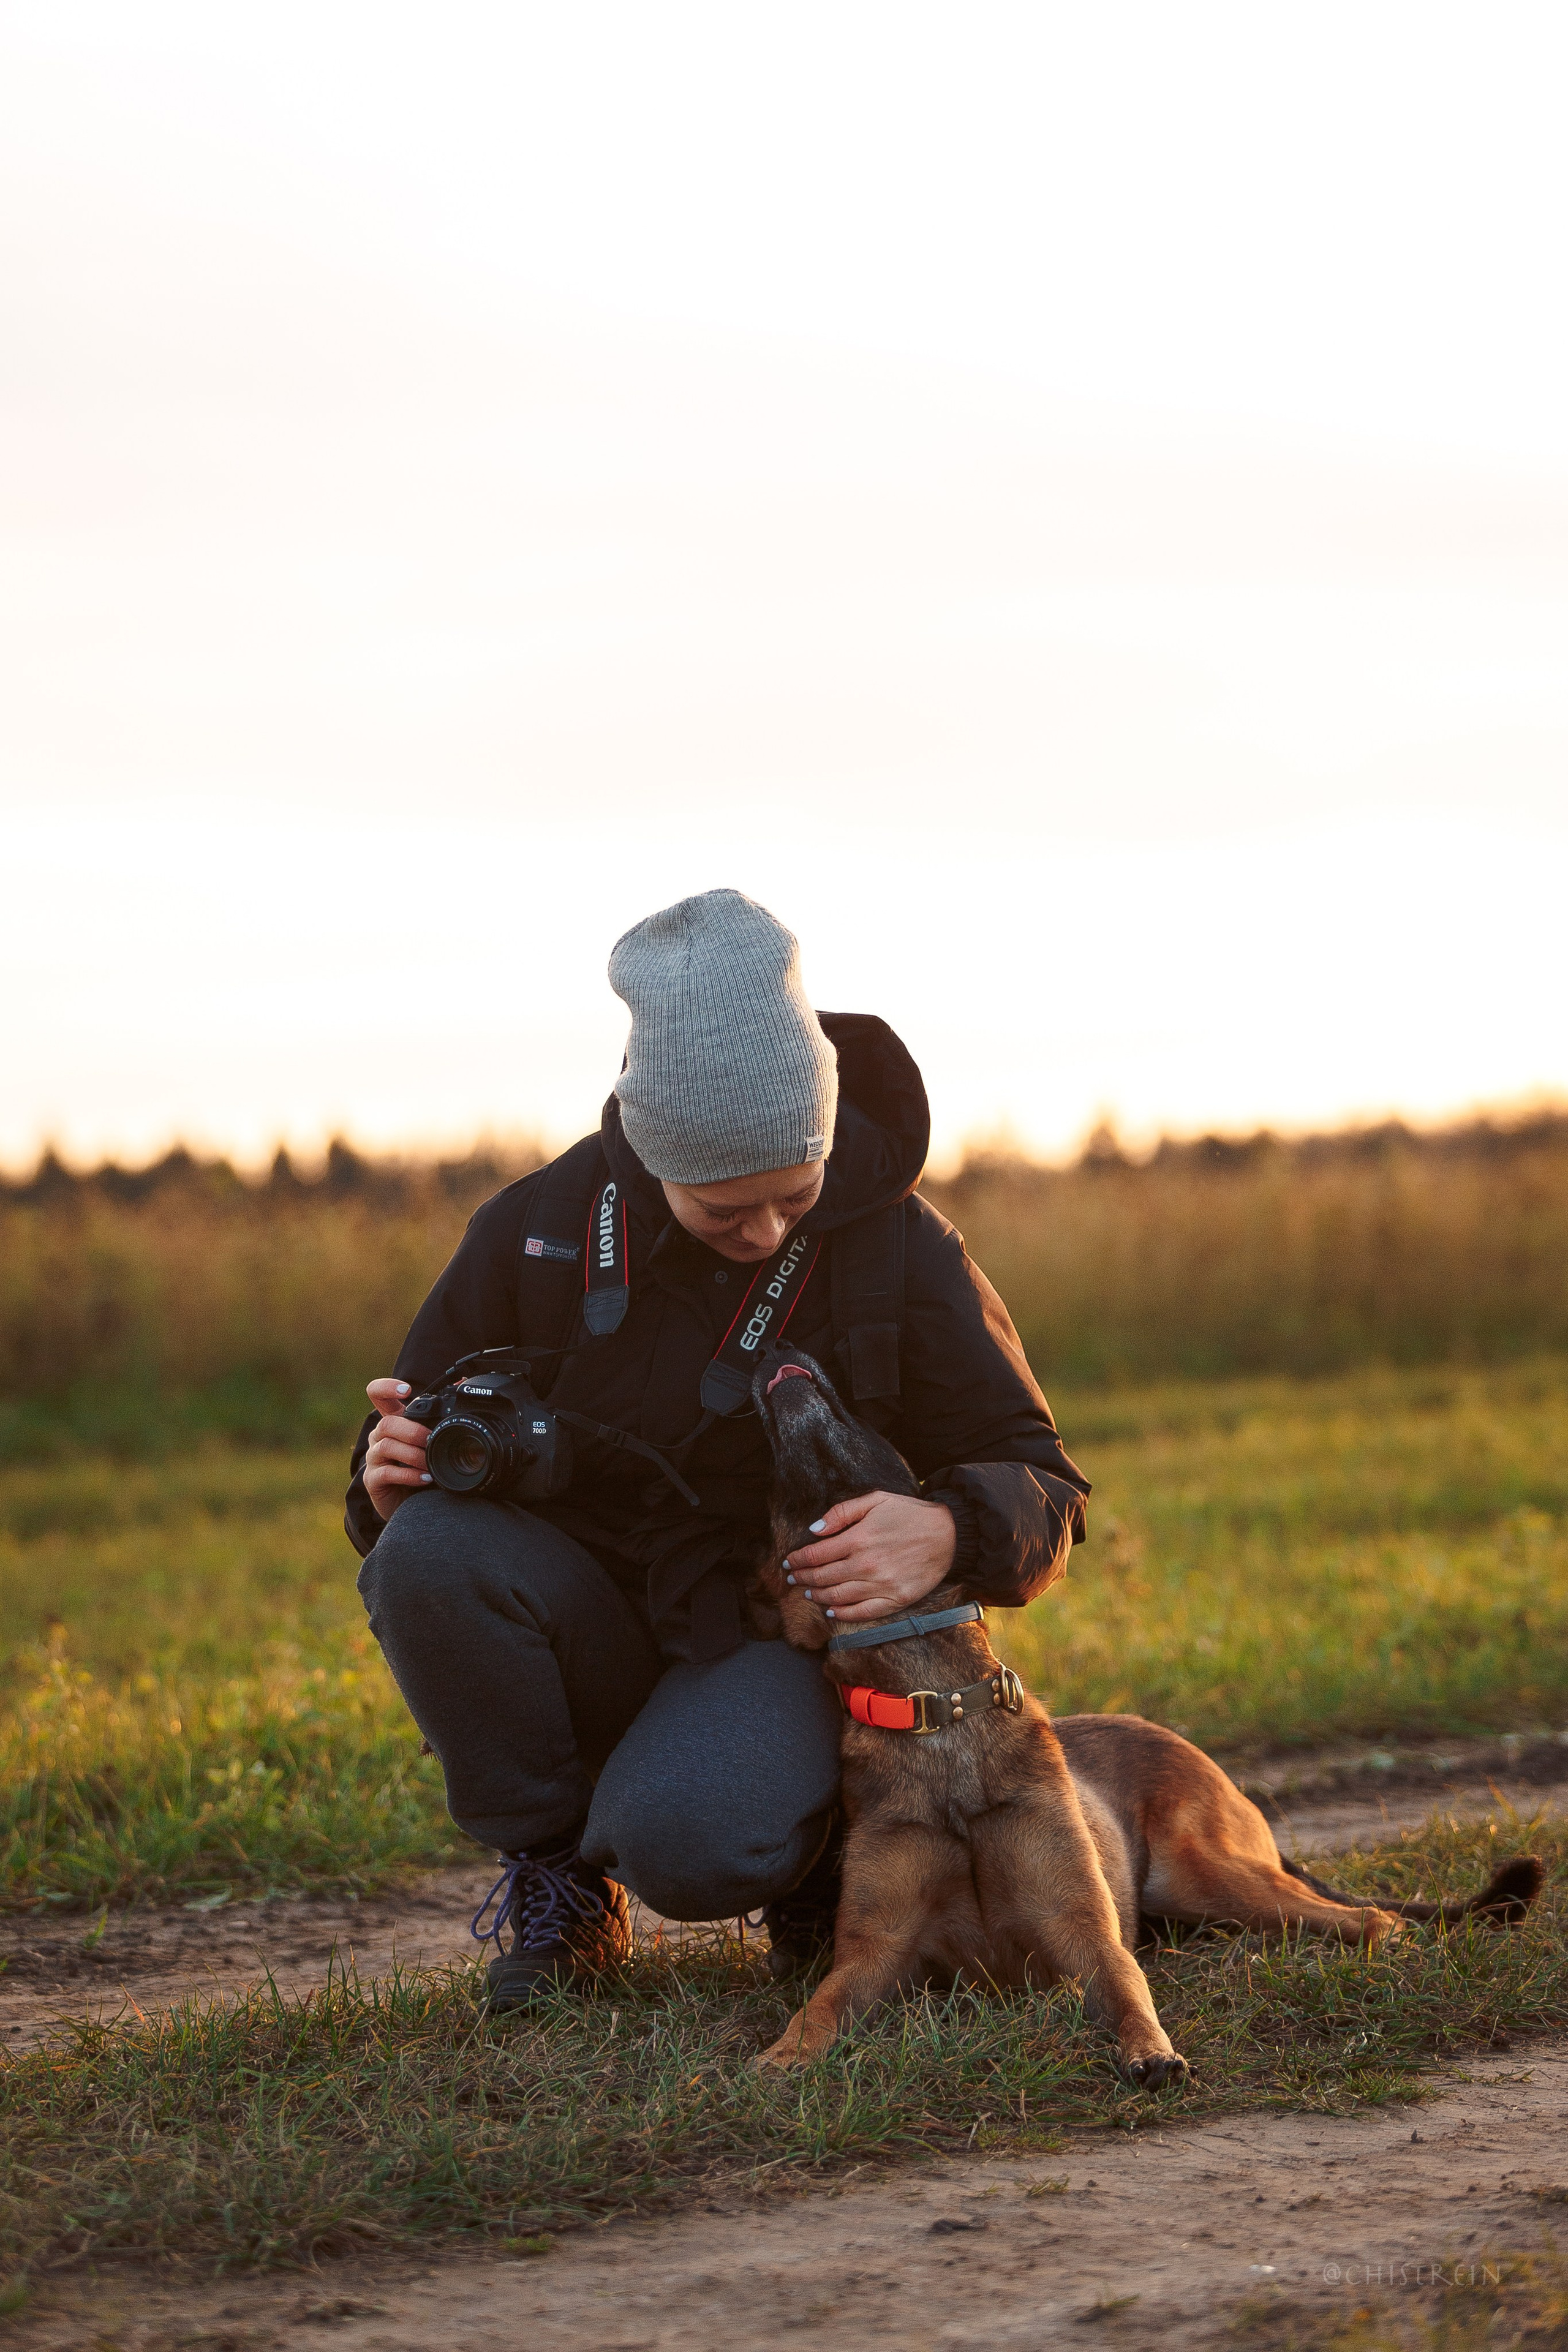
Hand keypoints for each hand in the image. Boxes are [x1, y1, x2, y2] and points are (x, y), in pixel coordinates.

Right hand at [363, 1378, 431, 1520]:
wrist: (411, 1502)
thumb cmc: (422, 1466)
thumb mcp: (432, 1440)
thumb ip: (441, 1415)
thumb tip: (462, 1383)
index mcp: (393, 1422)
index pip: (378, 1395)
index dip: (386, 1387)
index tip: (406, 1390)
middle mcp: (379, 1437)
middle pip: (386, 1423)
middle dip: (412, 1431)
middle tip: (432, 1440)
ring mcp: (374, 1458)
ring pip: (386, 1446)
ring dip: (413, 1455)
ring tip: (431, 1464)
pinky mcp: (373, 1480)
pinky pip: (387, 1472)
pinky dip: (409, 1475)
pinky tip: (425, 1478)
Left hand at [783, 1491, 956, 1624]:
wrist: (949, 1533)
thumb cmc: (910, 1513)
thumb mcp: (875, 1499)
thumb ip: (842, 1512)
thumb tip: (814, 1529)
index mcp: (858, 1539)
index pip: (816, 1555)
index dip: (798, 1560)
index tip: (789, 1562)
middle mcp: (865, 1565)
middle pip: (822, 1577)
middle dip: (803, 1578)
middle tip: (793, 1579)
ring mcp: (880, 1585)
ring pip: (838, 1597)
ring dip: (818, 1596)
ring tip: (808, 1593)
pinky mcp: (895, 1600)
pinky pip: (862, 1613)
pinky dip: (842, 1614)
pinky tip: (831, 1611)